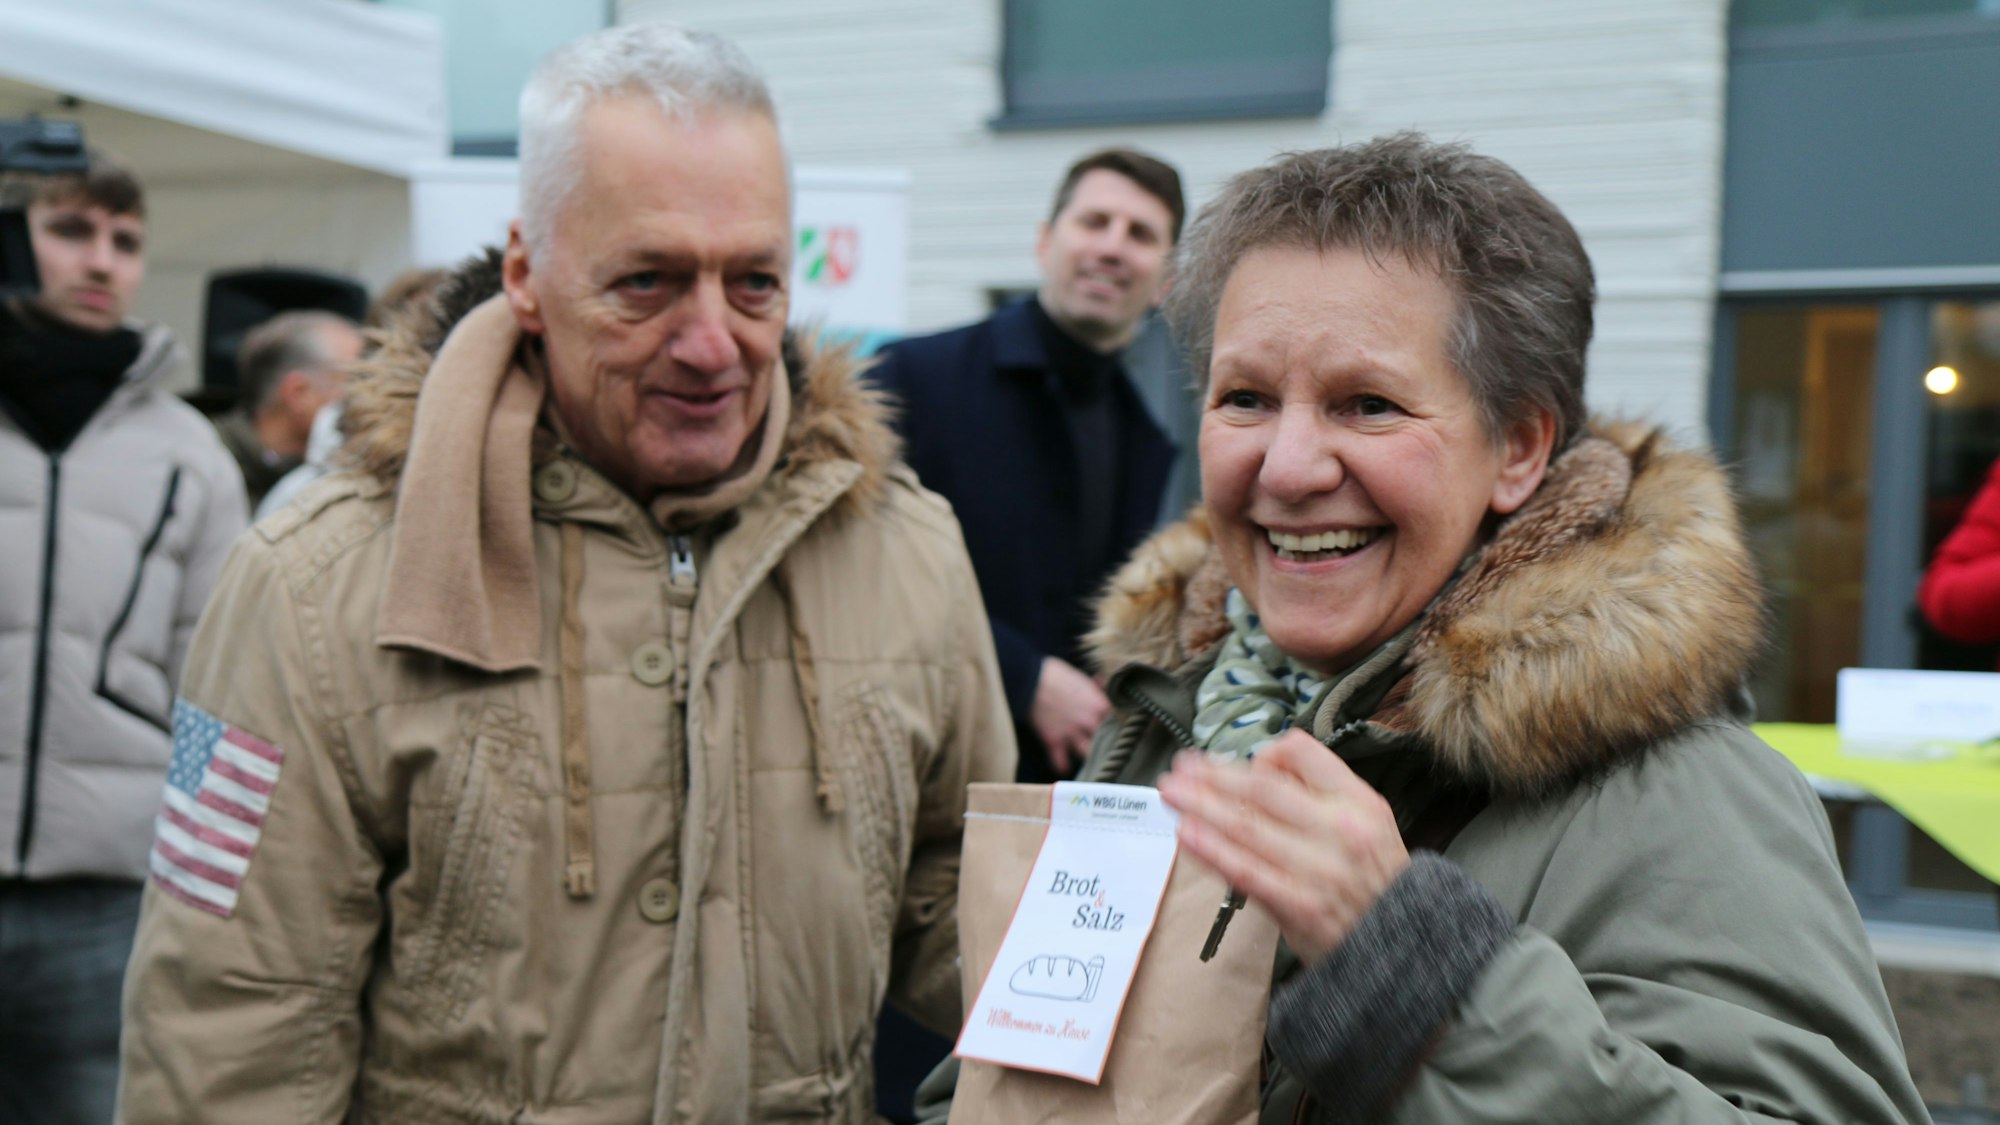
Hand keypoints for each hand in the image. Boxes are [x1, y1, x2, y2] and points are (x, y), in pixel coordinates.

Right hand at [1030, 657, 1110, 775]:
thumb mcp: (1079, 676)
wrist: (1030, 678)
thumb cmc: (1055, 673)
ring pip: (1087, 753)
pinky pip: (1060, 760)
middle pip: (1107, 740)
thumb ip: (1093, 685)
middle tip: (1110, 750)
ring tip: (1093, 762)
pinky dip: (1062, 765)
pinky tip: (1065, 769)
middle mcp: (1089, 722)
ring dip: (1090, 757)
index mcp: (1099, 704)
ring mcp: (1071, 733)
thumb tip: (1101, 682)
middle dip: (1109, 744)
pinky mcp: (1053, 740)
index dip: (1118, 725)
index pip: (1118, 720)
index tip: (1119, 729)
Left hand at [1156, 730, 1407, 963]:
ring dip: (1201, 806)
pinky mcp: (1299, 906)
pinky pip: (1246, 871)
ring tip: (1171, 792)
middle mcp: (1339, 829)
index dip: (1262, 754)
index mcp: (1358, 801)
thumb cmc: (1377, 883)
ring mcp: (1319, 869)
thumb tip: (1264, 767)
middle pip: (1262, 789)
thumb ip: (1323, 792)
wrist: (1406, 950)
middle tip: (1180, 767)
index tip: (1233, 761)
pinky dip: (1212, 851)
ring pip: (1247, 826)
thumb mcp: (1371, 823)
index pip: (1303, 754)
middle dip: (1213, 776)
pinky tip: (1186, 834)